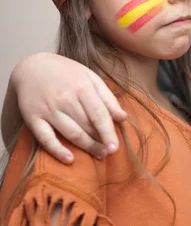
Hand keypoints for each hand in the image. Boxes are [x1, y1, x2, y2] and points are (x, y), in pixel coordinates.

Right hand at [10, 53, 126, 162]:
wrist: (31, 66)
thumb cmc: (65, 72)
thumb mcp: (89, 76)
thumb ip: (107, 97)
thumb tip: (123, 117)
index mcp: (81, 86)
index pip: (99, 114)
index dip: (108, 132)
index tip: (116, 147)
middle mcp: (65, 98)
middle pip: (86, 126)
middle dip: (100, 141)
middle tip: (109, 152)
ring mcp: (48, 109)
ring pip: (71, 133)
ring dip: (86, 147)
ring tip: (98, 154)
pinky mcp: (33, 118)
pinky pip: (46, 138)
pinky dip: (57, 150)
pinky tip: (69, 159)